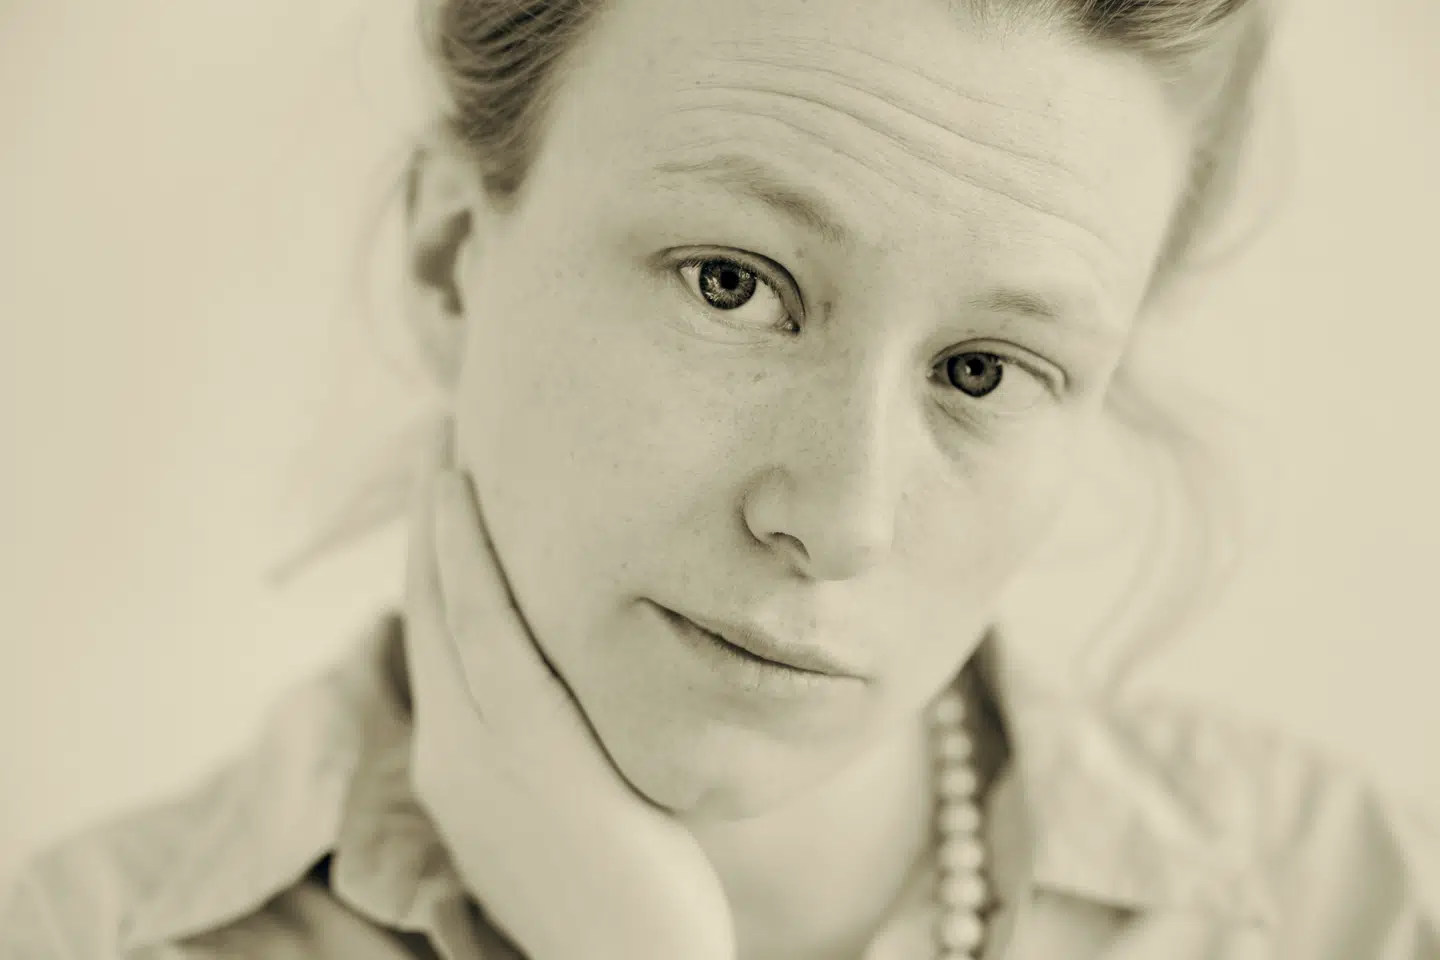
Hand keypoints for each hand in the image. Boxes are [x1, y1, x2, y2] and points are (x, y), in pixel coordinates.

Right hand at [403, 417, 735, 959]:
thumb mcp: (571, 814)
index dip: (435, 565)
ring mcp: (480, 747)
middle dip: (426, 525)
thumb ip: (557, 748)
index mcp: (458, 769)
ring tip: (443, 441)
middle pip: (426, 609)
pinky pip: (490, 628)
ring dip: (439, 518)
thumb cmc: (626, 904)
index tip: (447, 499)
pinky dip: (470, 556)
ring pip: (447, 603)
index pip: (439, 643)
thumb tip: (573, 692)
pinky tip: (466, 493)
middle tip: (435, 442)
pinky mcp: (527, 745)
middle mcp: (451, 750)